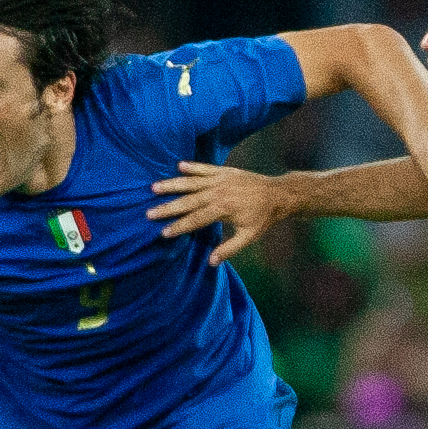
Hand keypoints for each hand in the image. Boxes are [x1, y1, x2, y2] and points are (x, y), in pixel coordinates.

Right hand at [150, 163, 295, 265]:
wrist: (278, 194)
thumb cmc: (263, 217)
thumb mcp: (249, 236)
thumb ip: (230, 249)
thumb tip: (211, 262)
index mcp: (223, 209)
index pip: (196, 220)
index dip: (179, 227)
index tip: (164, 233)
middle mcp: (219, 192)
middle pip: (188, 201)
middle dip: (168, 208)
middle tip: (149, 213)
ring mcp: (221, 180)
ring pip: (191, 182)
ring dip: (172, 185)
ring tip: (154, 188)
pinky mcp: (225, 171)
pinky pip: (205, 168)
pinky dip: (192, 167)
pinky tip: (178, 166)